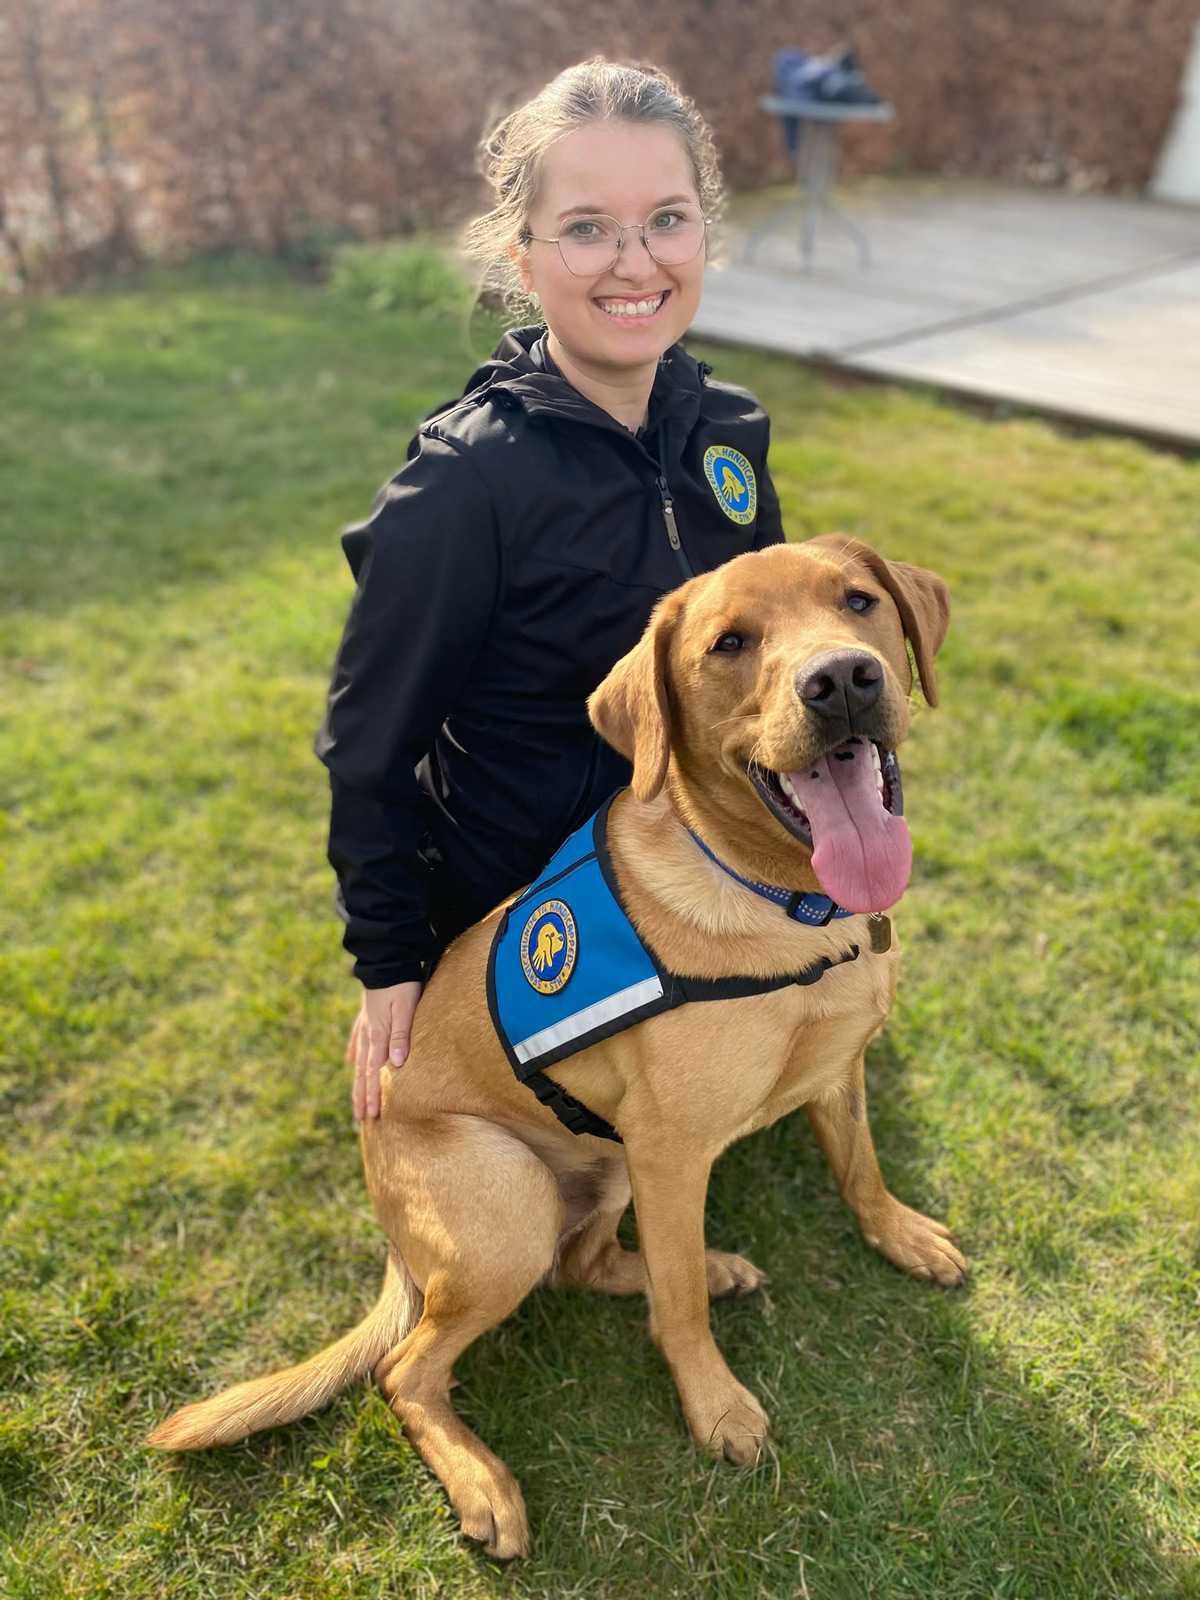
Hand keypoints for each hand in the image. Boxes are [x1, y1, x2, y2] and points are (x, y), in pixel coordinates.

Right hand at [347, 980, 422, 1121]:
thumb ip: (401, 1035)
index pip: (373, 1073)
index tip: (370, 1115)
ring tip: (355, 1097)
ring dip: (358, 1081)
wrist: (388, 959)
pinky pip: (359, 1038)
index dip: (372, 1094)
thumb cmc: (402, 984)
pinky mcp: (367, 1014)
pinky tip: (351, 1060)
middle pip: (364, 1071)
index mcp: (378, 1035)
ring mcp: (366, 1024)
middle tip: (361, 1118)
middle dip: (362, 1095)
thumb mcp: (405, 1008)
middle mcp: (369, 1033)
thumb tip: (394, 1064)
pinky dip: (355, 1051)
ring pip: (360, 1059)